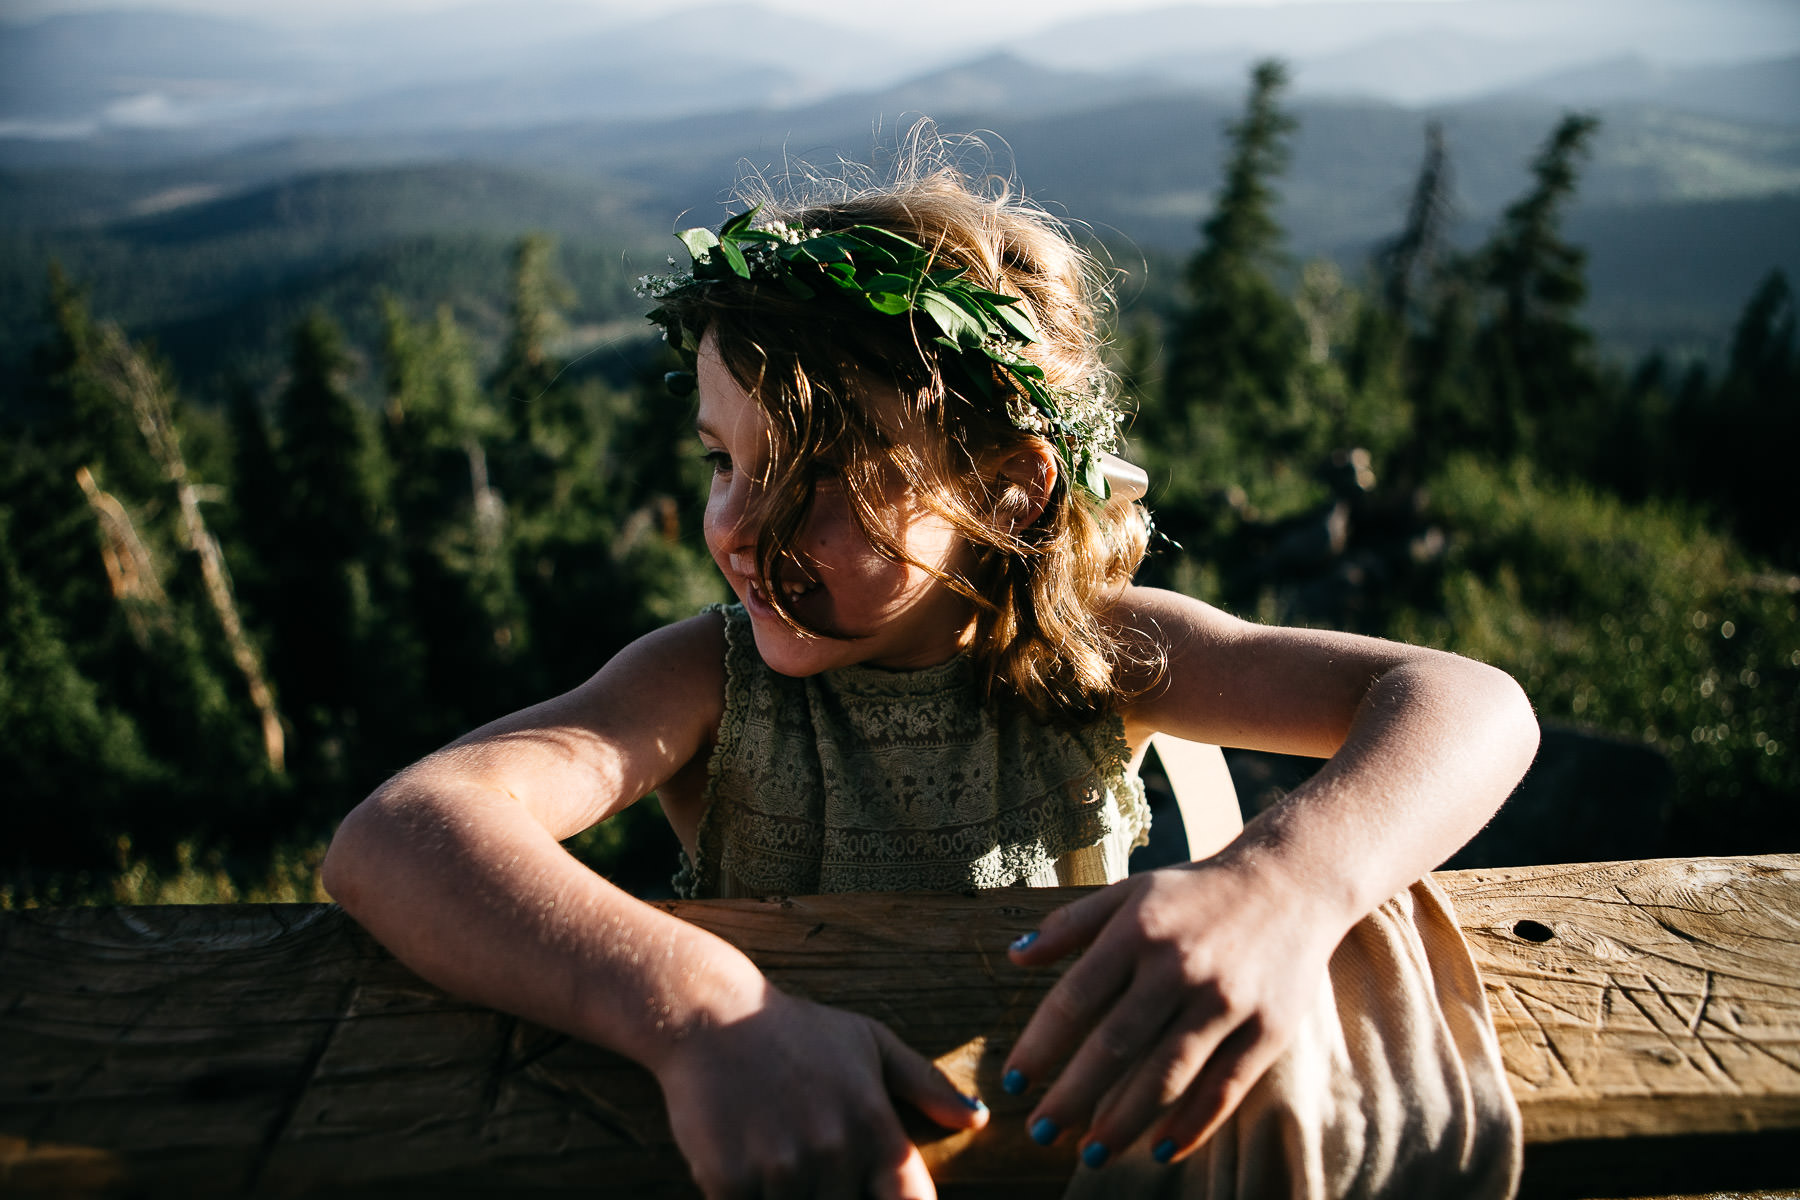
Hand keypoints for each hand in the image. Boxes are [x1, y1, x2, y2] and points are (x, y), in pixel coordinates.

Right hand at [653, 987, 987, 1198]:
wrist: (710, 1015)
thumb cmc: (797, 1031)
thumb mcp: (869, 1042)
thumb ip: (926, 1084)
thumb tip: (979, 1120)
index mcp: (874, 1124)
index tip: (875, 1196)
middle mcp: (834, 1149)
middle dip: (833, 1197)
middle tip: (813, 1159)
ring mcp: (781, 1167)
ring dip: (790, 1198)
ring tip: (778, 1153)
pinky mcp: (729, 1181)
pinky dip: (749, 1198)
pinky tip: (746, 1164)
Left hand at [1002, 859, 1349, 1166]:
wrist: (1291, 881)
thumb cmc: (1194, 892)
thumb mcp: (1129, 892)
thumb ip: (1069, 924)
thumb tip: (1013, 957)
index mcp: (1138, 931)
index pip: (1076, 998)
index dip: (1040, 1045)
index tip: (1013, 1082)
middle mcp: (1179, 967)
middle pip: (1115, 1045)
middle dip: (1071, 1097)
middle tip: (1039, 1132)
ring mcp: (1226, 1001)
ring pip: (1167, 1076)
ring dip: (1123, 1122)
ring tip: (1090, 1153)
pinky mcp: (1267, 1030)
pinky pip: (1223, 1090)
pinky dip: (1190, 1126)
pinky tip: (1158, 1150)